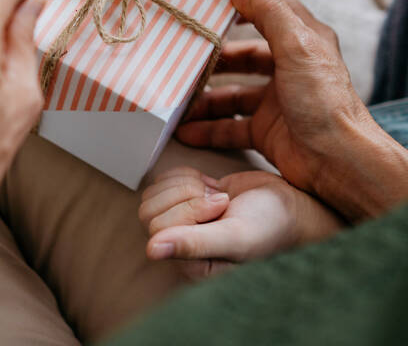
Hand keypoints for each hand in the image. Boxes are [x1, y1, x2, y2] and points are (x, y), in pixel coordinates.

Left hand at [139, 166, 341, 278]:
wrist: (291, 206)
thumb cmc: (270, 226)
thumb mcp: (236, 236)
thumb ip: (194, 244)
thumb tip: (152, 250)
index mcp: (190, 264)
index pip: (158, 228)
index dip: (189, 209)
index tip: (222, 207)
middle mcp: (181, 246)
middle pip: (149, 210)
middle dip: (187, 195)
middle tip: (219, 200)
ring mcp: (181, 222)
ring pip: (154, 193)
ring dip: (187, 185)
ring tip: (217, 195)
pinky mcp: (184, 200)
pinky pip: (165, 180)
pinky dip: (187, 175)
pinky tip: (211, 185)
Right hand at [177, 0, 407, 222]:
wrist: (340, 164)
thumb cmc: (323, 101)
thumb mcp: (295, 46)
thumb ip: (267, 9)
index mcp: (300, 41)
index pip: (265, 13)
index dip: (237, 5)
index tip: (204, 3)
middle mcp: (287, 69)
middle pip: (241, 57)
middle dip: (211, 60)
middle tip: (181, 58)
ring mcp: (275, 102)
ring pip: (230, 95)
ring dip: (204, 98)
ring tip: (175, 100)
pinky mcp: (266, 131)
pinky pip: (229, 127)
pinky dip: (208, 129)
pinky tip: (185, 131)